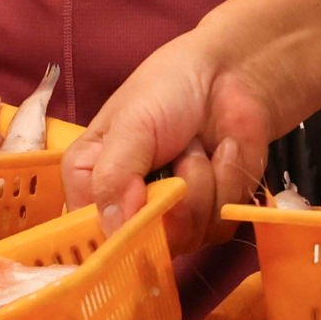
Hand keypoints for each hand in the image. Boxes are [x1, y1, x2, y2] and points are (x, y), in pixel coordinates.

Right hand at [66, 27, 285, 243]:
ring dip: (202, 183)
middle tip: (178, 154)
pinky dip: (228, 183)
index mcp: (91, 185)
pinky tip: (224, 150)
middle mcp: (128, 209)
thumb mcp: (129, 126)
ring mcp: (173, 217)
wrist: (231, 74)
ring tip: (198, 143)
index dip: (114, 236)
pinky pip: (220, 226)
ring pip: (187, 237)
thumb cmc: (167, 89)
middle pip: (143, 245)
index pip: (89, 236)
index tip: (139, 211)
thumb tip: (113, 232)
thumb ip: (113, 178)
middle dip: (170, 201)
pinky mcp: (214, 216)